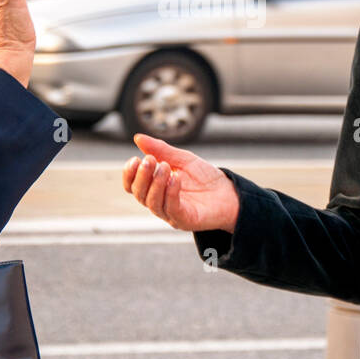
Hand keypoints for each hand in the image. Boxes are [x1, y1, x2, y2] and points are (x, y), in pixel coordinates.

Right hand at [122, 133, 239, 232]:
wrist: (230, 193)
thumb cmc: (205, 177)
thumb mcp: (182, 159)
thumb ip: (161, 150)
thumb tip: (138, 138)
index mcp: (155, 188)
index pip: (132, 186)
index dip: (129, 174)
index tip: (134, 159)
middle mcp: (160, 202)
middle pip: (139, 194)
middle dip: (142, 176)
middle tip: (150, 160)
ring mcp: (171, 213)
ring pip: (152, 203)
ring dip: (155, 183)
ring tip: (164, 166)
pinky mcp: (184, 220)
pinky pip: (171, 208)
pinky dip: (170, 192)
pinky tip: (175, 178)